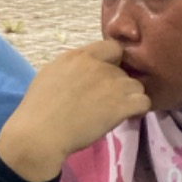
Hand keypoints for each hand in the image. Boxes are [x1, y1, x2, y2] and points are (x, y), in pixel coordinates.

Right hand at [0, 40, 150, 181]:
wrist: (40, 133)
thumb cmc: (37, 109)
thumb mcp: (49, 76)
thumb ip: (72, 69)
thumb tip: (84, 72)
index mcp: (78, 56)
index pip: (111, 47)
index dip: (112, 62)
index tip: (104, 77)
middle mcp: (98, 65)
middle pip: (123, 71)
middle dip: (118, 84)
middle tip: (106, 101)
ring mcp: (112, 84)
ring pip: (136, 86)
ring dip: (129, 98)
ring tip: (116, 111)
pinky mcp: (122, 104)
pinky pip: (144, 102)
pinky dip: (138, 110)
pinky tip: (126, 117)